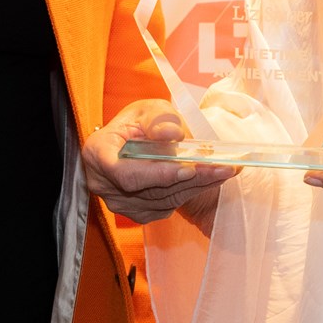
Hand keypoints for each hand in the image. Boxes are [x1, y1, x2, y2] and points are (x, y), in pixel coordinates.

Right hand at [82, 99, 236, 223]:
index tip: (187, 169)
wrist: (133, 140)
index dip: (156, 174)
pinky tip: (211, 179)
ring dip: (197, 186)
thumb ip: (159, 119)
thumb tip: (172, 135)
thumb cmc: (138, 122)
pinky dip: (191, 192)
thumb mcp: (147, 109)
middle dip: (190, 178)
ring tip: (225, 170)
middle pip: (150, 189)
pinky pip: (168, 206)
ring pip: (163, 200)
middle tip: (223, 167)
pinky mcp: (138, 213)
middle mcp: (104, 184)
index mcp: (97, 152)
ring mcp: (120, 203)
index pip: (124, 173)